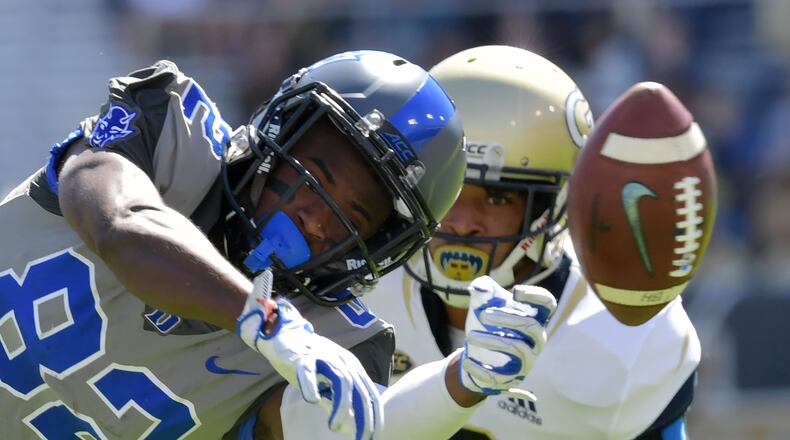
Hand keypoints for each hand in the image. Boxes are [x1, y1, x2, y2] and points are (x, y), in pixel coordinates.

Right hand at [237, 271, 381, 439]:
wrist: (285, 336)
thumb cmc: (309, 363)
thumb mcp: (326, 383)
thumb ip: (336, 402)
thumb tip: (349, 426)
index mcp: (352, 368)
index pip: (369, 394)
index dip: (373, 416)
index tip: (372, 436)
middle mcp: (343, 361)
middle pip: (358, 390)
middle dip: (362, 417)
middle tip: (361, 438)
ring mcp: (324, 357)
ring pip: (339, 381)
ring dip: (339, 406)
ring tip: (334, 427)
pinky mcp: (303, 356)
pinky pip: (308, 371)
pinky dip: (311, 385)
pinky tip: (312, 401)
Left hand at [459, 276, 556, 400]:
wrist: (475, 356)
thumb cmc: (486, 324)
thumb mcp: (483, 304)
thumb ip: (483, 290)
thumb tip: (479, 287)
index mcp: (533, 318)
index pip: (547, 305)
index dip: (536, 296)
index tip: (515, 292)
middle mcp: (535, 341)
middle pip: (532, 327)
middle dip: (508, 318)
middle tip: (483, 314)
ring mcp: (525, 362)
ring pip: (517, 348)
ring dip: (492, 340)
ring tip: (470, 336)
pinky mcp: (510, 379)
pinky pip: (499, 376)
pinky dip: (480, 369)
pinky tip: (466, 360)